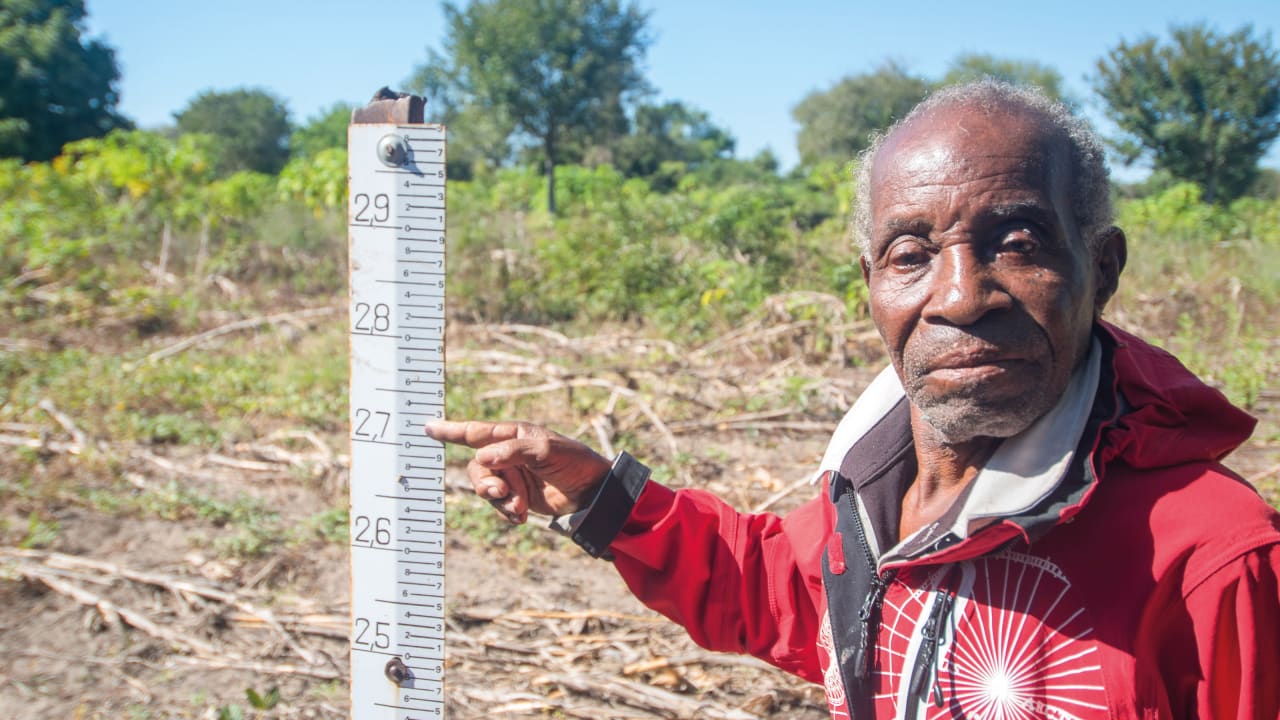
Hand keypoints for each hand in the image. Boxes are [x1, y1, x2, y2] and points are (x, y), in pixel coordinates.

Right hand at [425, 420, 610, 523]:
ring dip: (500, 502)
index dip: (451, 430)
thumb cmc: (574, 462)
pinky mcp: (516, 497)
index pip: (476, 432)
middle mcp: (508, 454)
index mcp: (514, 435)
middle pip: (478, 469)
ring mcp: (512, 476)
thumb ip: (514, 452)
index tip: (428, 427)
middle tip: (503, 494)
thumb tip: (482, 458)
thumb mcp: (546, 451)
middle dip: (487, 485)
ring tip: (520, 509)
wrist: (593, 493)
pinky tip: (523, 517)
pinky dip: (507, 513)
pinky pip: (498, 506)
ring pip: (486, 490)